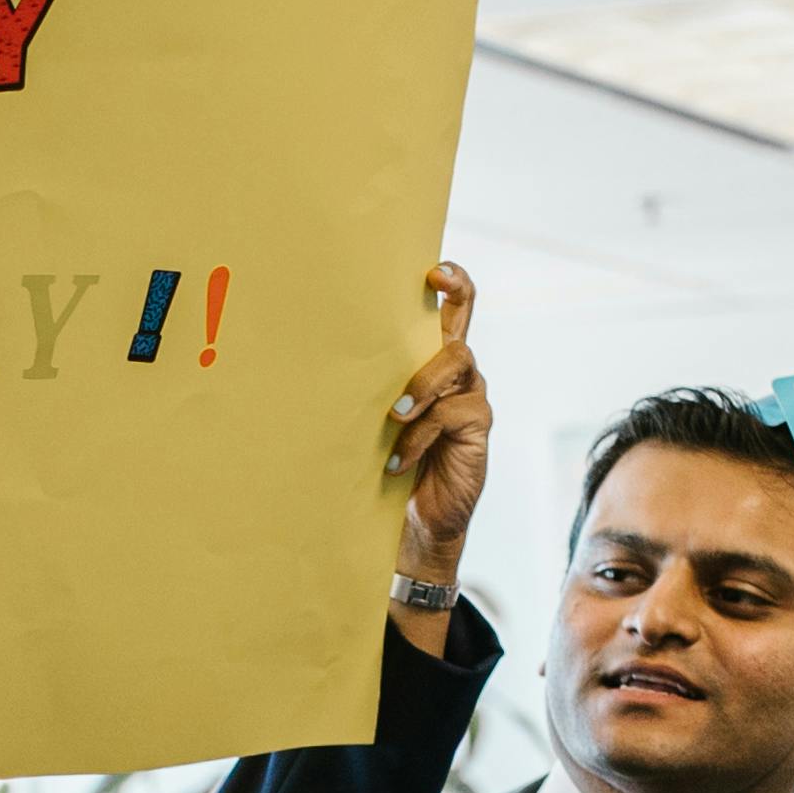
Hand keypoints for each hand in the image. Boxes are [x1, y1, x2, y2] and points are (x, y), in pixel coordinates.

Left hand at [384, 260, 489, 601]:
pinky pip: (453, 415)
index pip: (455, 311)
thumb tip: (315, 355)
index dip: (454, 283)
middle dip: (448, 305)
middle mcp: (459, 376)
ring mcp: (472, 400)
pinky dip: (421, 436)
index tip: (433, 270)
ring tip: (394, 416)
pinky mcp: (478, 430)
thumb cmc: (392, 462)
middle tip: (428, 290)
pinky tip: (399, 461)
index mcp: (435, 364)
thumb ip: (371, 388)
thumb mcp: (377, 419)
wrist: (415, 522)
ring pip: (456, 365)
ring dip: (422, 386)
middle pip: (460, 328)